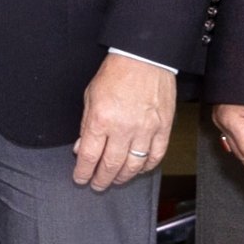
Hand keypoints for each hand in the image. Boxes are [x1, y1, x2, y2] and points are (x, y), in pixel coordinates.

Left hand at [73, 53, 177, 190]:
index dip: (83, 172)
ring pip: (133, 165)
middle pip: (111, 165)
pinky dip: (146, 167)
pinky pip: (156, 156)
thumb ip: (86, 125)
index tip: (80, 179)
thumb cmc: (115, 74)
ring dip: (122, 177)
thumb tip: (81, 148)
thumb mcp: (90, 96)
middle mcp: (123, 128)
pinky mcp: (163, 128)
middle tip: (97, 185)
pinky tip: (138, 169)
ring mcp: (145, 130)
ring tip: (116, 180)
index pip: (89, 156)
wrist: (144, 58)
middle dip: (101, 179)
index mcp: (100, 119)